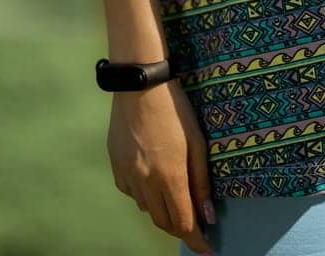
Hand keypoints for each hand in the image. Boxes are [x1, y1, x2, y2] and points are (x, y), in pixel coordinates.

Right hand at [107, 80, 215, 253]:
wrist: (139, 86)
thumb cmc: (175, 109)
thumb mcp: (197, 142)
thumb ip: (201, 182)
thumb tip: (208, 216)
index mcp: (169, 175)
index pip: (183, 222)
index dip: (197, 239)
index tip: (207, 250)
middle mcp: (145, 182)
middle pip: (163, 222)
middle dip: (181, 228)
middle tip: (195, 225)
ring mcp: (127, 176)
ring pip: (147, 208)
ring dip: (163, 210)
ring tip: (176, 198)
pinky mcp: (116, 168)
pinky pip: (132, 193)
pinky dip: (145, 195)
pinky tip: (154, 180)